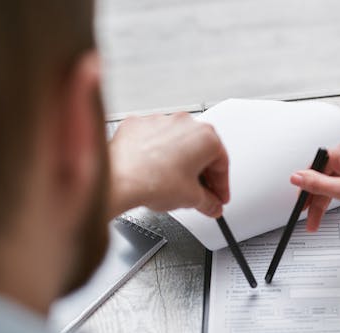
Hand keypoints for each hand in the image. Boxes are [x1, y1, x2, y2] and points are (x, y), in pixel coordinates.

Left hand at [108, 113, 229, 217]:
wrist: (117, 179)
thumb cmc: (152, 182)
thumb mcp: (191, 199)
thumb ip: (208, 203)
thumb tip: (211, 205)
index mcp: (205, 137)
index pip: (222, 164)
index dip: (221, 186)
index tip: (218, 197)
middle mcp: (184, 123)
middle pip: (200, 151)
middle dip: (200, 174)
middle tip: (199, 194)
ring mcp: (160, 121)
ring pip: (176, 144)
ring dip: (178, 163)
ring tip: (173, 184)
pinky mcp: (138, 125)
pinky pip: (153, 140)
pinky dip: (156, 155)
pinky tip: (153, 172)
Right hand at [290, 142, 339, 231]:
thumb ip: (316, 183)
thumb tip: (297, 176)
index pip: (314, 168)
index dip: (304, 190)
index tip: (301, 203)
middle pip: (324, 176)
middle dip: (315, 200)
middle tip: (310, 217)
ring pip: (334, 181)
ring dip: (326, 201)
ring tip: (319, 219)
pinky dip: (339, 195)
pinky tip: (336, 206)